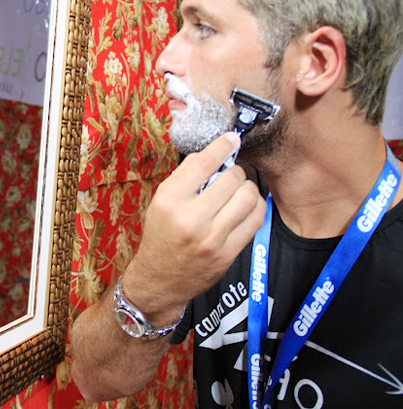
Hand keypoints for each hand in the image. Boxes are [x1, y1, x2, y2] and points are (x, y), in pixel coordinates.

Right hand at [124, 133, 265, 322]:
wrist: (161, 278)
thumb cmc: (161, 236)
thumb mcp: (160, 202)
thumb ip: (185, 179)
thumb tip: (214, 154)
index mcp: (169, 201)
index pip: (202, 163)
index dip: (222, 146)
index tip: (232, 138)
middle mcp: (190, 218)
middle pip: (230, 178)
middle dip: (234, 172)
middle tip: (230, 176)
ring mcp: (211, 238)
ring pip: (247, 196)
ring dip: (247, 188)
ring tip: (238, 191)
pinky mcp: (227, 253)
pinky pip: (255, 219)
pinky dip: (255, 207)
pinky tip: (246, 206)